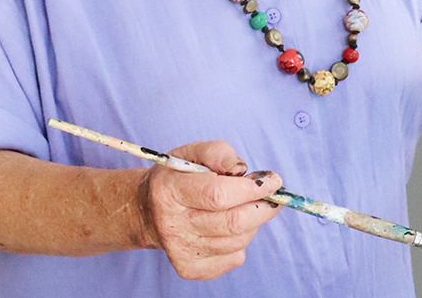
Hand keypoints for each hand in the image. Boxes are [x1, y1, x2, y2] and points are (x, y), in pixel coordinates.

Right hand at [137, 141, 282, 279]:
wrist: (148, 212)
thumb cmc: (177, 177)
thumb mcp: (191, 153)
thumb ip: (217, 152)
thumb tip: (240, 170)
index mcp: (169, 191)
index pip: (217, 195)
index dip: (252, 188)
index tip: (273, 180)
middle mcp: (172, 225)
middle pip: (232, 222)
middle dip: (263, 207)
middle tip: (272, 196)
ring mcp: (180, 251)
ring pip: (237, 240)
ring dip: (252, 222)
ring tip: (245, 207)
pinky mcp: (190, 268)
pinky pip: (233, 258)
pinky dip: (242, 240)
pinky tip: (230, 226)